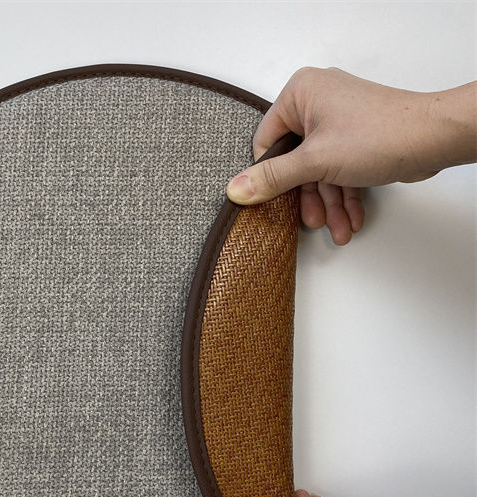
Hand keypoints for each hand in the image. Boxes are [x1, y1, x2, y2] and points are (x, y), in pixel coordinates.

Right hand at [226, 67, 476, 244]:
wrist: (434, 138)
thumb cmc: (379, 135)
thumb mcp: (314, 161)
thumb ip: (272, 178)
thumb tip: (235, 189)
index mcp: (300, 94)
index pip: (267, 142)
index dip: (270, 176)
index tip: (274, 201)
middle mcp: (317, 102)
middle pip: (294, 162)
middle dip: (308, 199)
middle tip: (311, 222)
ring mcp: (339, 121)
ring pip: (319, 171)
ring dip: (328, 204)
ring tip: (338, 229)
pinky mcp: (356, 138)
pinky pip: (338, 171)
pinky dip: (344, 196)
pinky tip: (351, 219)